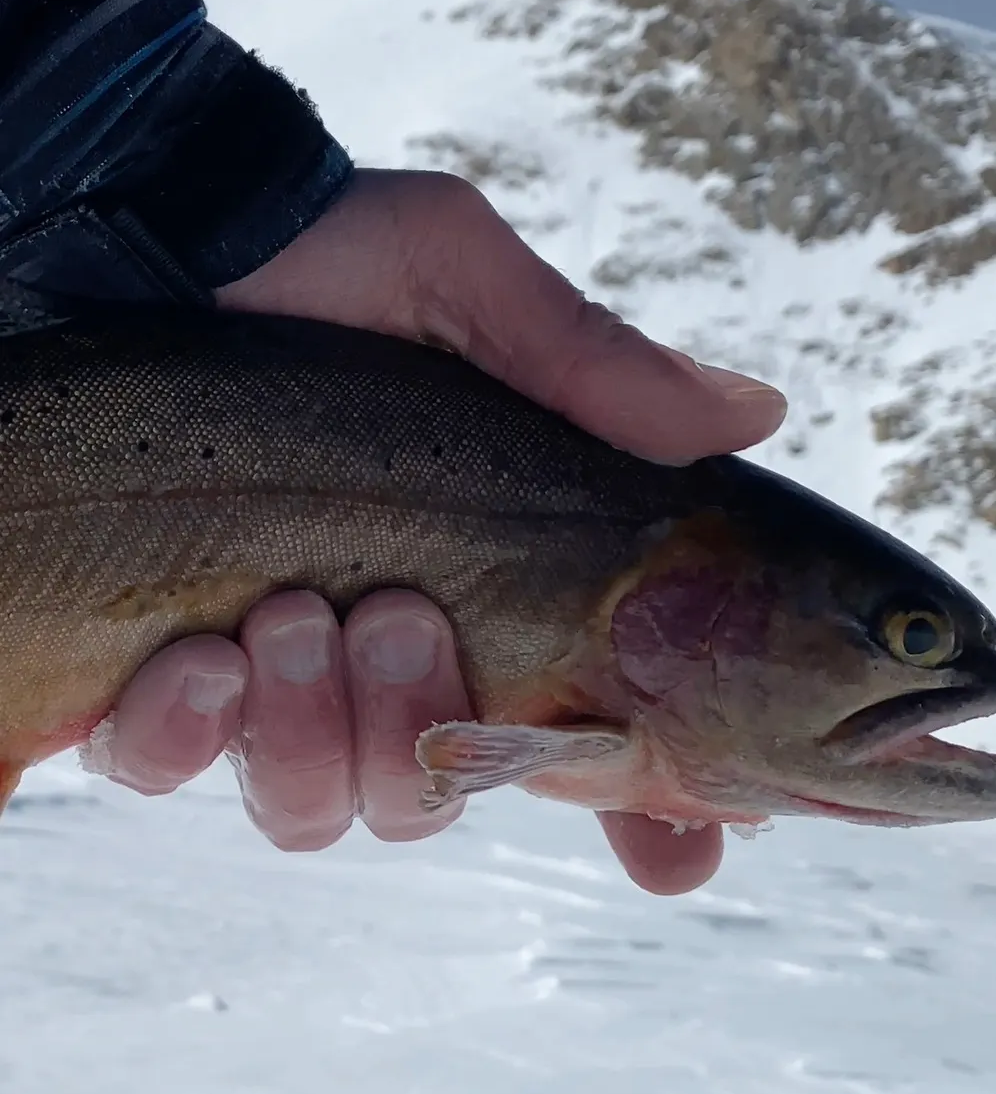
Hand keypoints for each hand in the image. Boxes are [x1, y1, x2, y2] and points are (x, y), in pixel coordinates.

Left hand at [97, 169, 785, 894]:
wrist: (142, 242)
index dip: (646, 812)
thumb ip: (597, 368)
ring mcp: (271, 679)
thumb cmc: (312, 258)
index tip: (683, 852)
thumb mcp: (461, 280)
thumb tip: (756, 413)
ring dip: (322, 728)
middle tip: (405, 613)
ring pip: (328, 805)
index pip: (589, 731)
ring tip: (297, 612)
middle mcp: (388, 651)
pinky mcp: (151, 685)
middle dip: (432, 734)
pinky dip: (196, 738)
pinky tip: (199, 654)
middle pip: (445, 794)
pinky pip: (180, 776)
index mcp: (489, 583)